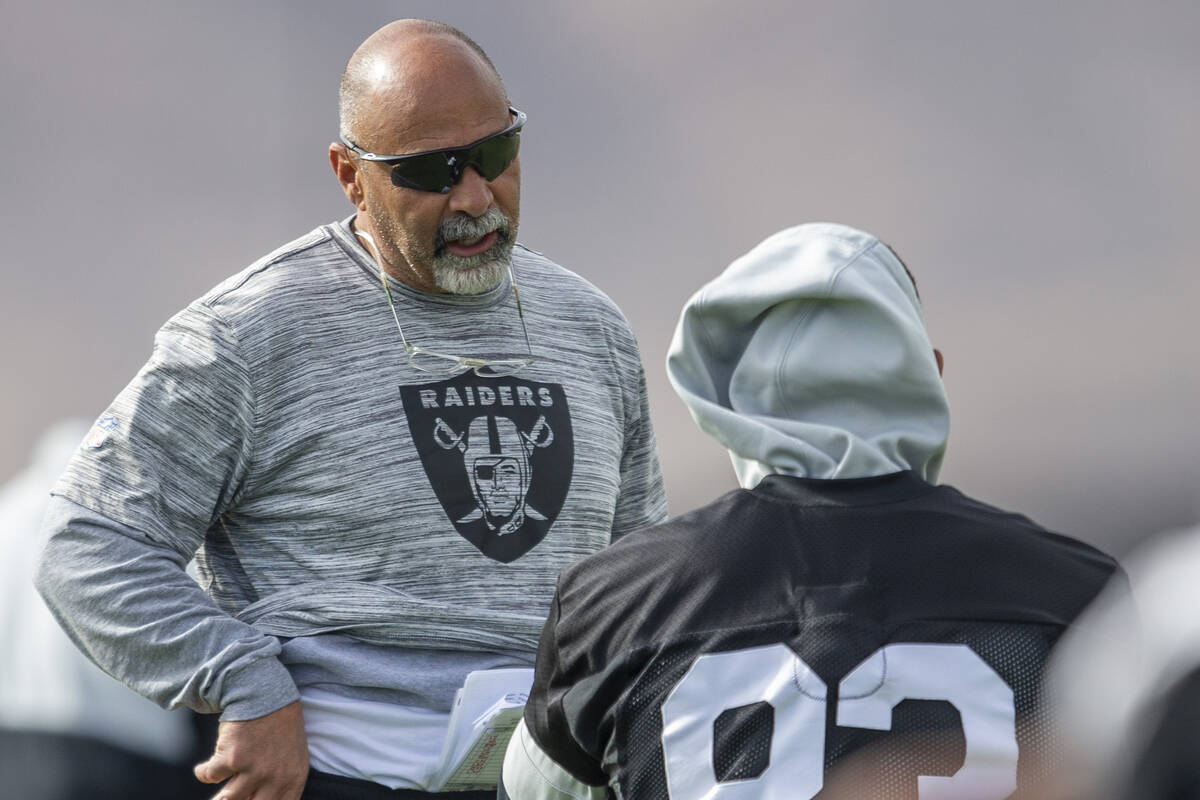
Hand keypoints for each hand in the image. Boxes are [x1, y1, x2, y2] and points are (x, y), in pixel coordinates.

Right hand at [194, 700, 308, 799]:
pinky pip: (209, 777)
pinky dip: (203, 772)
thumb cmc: (276, 726)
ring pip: (227, 799)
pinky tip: (206, 766)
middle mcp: (277, 778)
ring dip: (218, 798)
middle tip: (223, 799)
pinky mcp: (233, 758)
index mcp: (293, 779)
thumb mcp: (288, 757)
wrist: (264, 693)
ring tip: (217, 796)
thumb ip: (277, 784)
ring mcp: (255, 770)